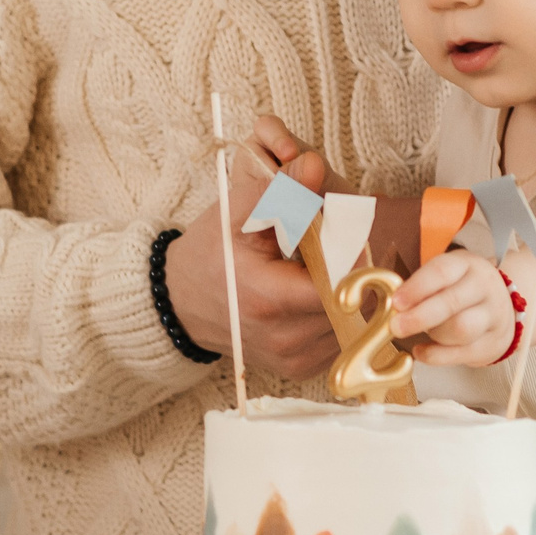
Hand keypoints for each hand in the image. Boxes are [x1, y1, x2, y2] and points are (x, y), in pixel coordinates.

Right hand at [163, 116, 340, 379]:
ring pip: (353, 322)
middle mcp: (286, 339)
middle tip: (334, 247)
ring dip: (349, 294)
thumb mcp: (239, 211)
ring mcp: (294, 359)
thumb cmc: (211, 252)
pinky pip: (340, 339)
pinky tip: (312, 295)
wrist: (180, 302)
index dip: (353, 255)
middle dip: (353, 271)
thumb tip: (316, 165)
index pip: (344, 283)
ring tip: (321, 270)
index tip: (344, 234)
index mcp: (270, 299)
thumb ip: (283, 189)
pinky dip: (337, 315)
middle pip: (355, 303)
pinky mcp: (300, 369)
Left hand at [391, 248, 515, 366]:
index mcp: (467, 265)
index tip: (396, 302)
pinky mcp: (492, 342)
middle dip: (420, 316)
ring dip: (434, 335)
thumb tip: (393, 306)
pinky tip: (421, 352)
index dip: (417, 287)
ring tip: (422, 334)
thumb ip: (421, 287)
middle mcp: (484, 287)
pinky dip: (436, 356)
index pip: (442, 272)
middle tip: (396, 326)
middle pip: (452, 303)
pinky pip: (461, 354)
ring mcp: (492, 315)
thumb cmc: (461, 290)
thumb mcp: (447, 276)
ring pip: (461, 329)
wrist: (503, 307)